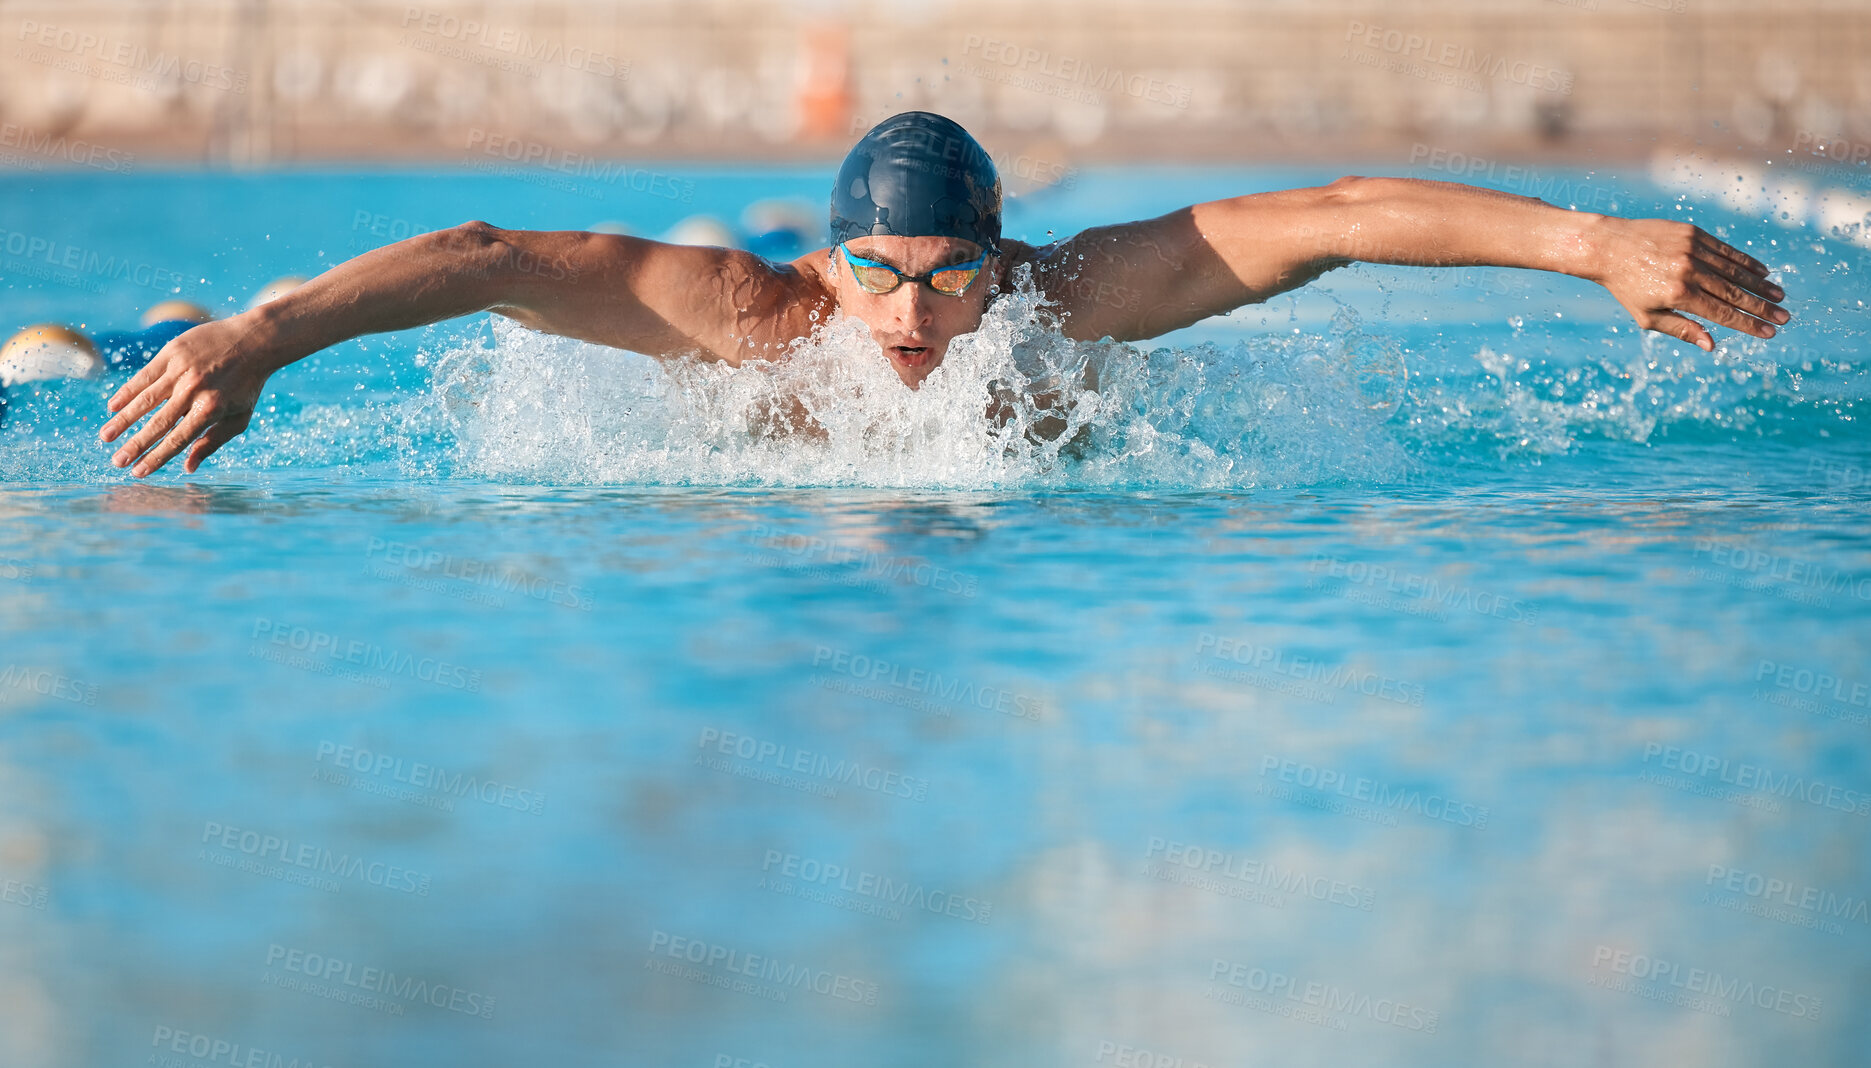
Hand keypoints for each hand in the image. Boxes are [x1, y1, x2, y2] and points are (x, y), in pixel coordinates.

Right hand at [98, 312, 278, 475]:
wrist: (254, 341)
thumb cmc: (247, 385)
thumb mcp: (238, 417)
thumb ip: (212, 442)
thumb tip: (187, 468)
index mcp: (211, 408)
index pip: (177, 439)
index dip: (156, 458)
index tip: (137, 473)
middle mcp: (193, 390)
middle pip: (157, 423)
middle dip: (135, 445)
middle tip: (116, 462)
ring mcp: (181, 370)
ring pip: (144, 399)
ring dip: (122, 421)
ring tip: (105, 437)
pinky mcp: (171, 352)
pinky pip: (144, 375)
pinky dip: (127, 392)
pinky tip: (112, 407)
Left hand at [1590, 218, 1787, 349]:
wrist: (1609, 247)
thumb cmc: (1627, 287)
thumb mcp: (1647, 316)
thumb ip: (1681, 330)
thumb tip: (1712, 345)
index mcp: (1678, 296)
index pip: (1722, 314)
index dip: (1748, 324)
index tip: (1770, 332)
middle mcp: (1689, 272)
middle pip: (1734, 293)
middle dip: (1762, 307)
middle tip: (1785, 317)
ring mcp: (1692, 250)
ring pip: (1735, 270)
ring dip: (1760, 284)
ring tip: (1779, 295)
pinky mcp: (1693, 233)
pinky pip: (1726, 250)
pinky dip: (1745, 261)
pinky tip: (1762, 271)